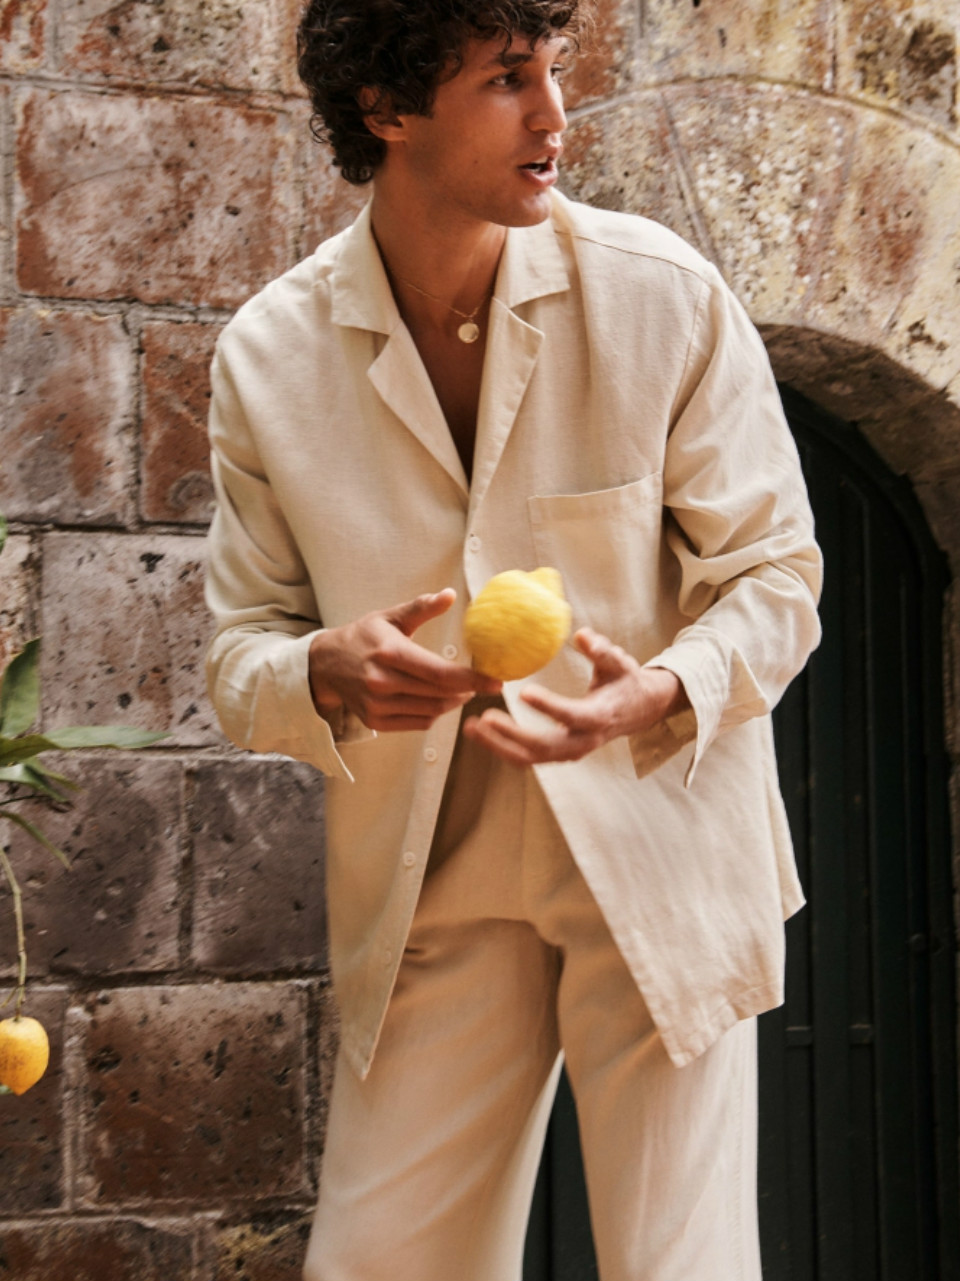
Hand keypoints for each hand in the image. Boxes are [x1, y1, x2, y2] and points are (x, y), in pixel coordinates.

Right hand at [308, 588, 500, 732]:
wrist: (325, 665)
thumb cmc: (363, 637)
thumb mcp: (390, 617)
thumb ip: (421, 607)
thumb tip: (450, 595)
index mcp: (390, 654)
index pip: (440, 673)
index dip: (472, 679)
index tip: (497, 682)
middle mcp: (382, 683)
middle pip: (441, 695)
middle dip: (468, 690)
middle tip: (484, 683)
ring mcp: (378, 706)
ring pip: (433, 711)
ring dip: (453, 702)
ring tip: (461, 689)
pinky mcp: (376, 722)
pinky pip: (419, 723)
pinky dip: (435, 713)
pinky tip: (439, 699)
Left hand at [461, 627, 687, 765]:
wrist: (639, 710)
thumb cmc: (625, 681)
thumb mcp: (620, 662)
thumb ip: (601, 650)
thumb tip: (582, 635)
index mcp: (599, 716)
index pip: (573, 716)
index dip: (549, 707)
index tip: (523, 692)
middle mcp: (584, 741)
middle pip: (544, 747)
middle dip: (511, 736)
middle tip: (483, 718)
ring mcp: (571, 751)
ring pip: (530, 758)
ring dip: (499, 745)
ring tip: (471, 728)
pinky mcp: (560, 753)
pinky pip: (528, 757)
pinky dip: (503, 747)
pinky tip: (482, 733)